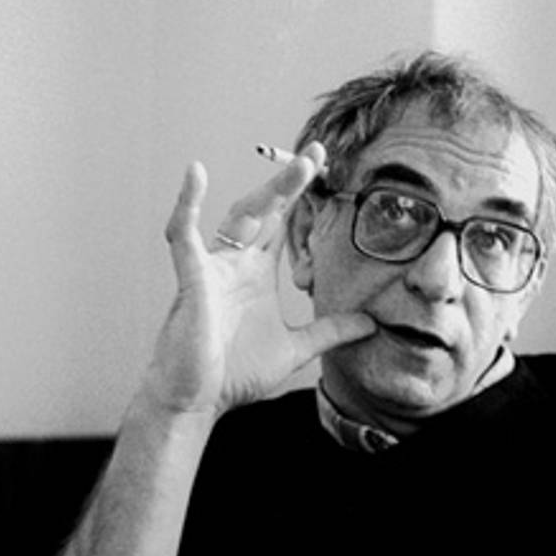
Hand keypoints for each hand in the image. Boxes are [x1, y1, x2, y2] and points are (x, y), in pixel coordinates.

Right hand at [141, 142, 374, 417]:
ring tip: (297, 167)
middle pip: (266, 211)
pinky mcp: (192, 280)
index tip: (324, 168)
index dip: (302, 196)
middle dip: (291, 182)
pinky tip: (196, 173)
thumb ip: (331, 331)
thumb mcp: (296, 348)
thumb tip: (372, 323)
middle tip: (318, 154)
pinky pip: (183, 234)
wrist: (195, 401)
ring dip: (268, 191)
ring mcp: (213, 268)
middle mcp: (234, 263)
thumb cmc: (233, 374)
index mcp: (256, 274)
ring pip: (240, 216)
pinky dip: (187, 204)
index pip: (283, 224)